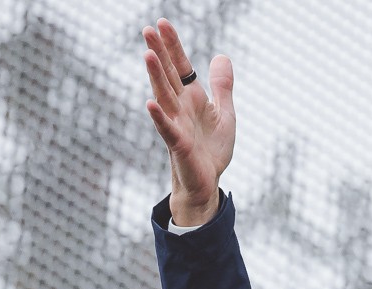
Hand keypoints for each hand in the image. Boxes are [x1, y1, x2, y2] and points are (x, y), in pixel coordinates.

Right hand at [143, 19, 235, 226]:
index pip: (180, 67)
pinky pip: (167, 129)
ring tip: (148, 55)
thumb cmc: (211, 149)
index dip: (173, 46)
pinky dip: (159, 117)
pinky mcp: (178, 145)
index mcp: (191, 98)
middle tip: (147, 30)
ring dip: (155, 77)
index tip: (163, 23)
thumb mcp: (224, 113)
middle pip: (168, 76)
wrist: (207, 182)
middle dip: (159, 54)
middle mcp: (180, 108)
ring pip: (164, 97)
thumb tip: (222, 56)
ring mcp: (177, 125)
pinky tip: (150, 104)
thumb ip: (222, 86)